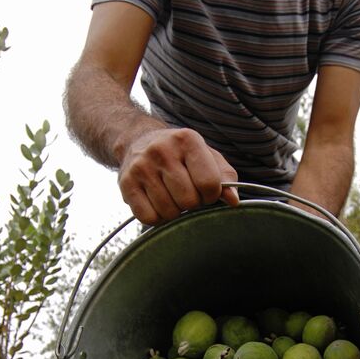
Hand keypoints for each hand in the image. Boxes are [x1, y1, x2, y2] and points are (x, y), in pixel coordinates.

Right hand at [118, 127, 238, 224]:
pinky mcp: (126, 183)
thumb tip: (234, 201)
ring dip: (175, 211)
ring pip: (169, 212)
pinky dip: (157, 218)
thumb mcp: (207, 156)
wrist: (137, 140)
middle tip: (187, 194)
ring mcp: (141, 167)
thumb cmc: (180, 153)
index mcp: (187, 140)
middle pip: (189, 200)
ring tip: (172, 196)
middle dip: (193, 203)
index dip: (212, 194)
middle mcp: (162, 150)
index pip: (209, 183)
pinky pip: (148, 217)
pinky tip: (158, 203)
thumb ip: (225, 177)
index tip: (206, 191)